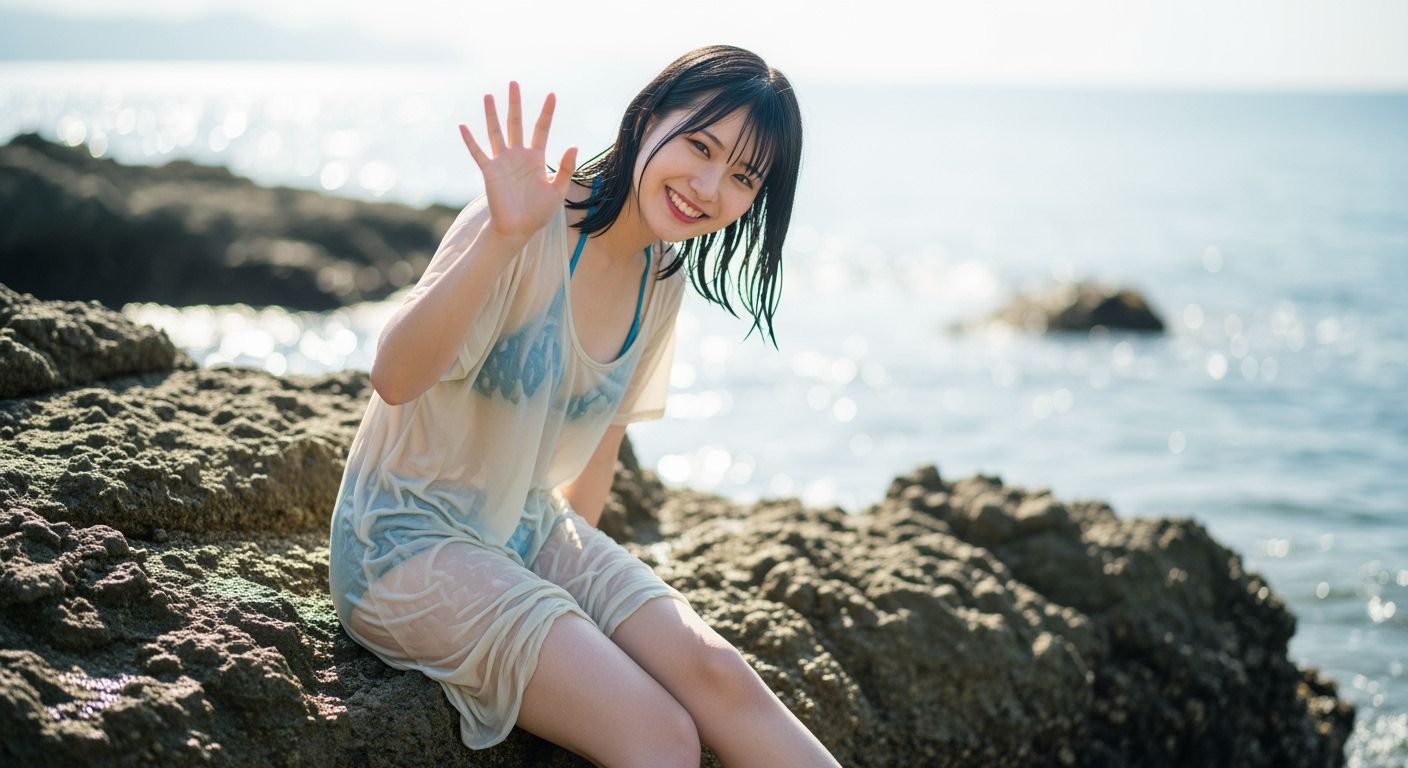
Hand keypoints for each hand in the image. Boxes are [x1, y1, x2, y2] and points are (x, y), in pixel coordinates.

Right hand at [458, 81, 578, 241]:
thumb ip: (565, 168)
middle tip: (514, 83)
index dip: (547, 112)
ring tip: (488, 95)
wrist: (518, 228)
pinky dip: (470, 140)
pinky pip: (478, 153)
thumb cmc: (538, 212)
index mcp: (536, 158)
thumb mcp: (557, 190)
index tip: (552, 94)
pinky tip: (463, 126)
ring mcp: (502, 162)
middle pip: (516, 123)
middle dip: (515, 103)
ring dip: (492, 114)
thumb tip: (573, 145)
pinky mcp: (489, 171)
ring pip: (496, 132)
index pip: (541, 129)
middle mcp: (518, 155)